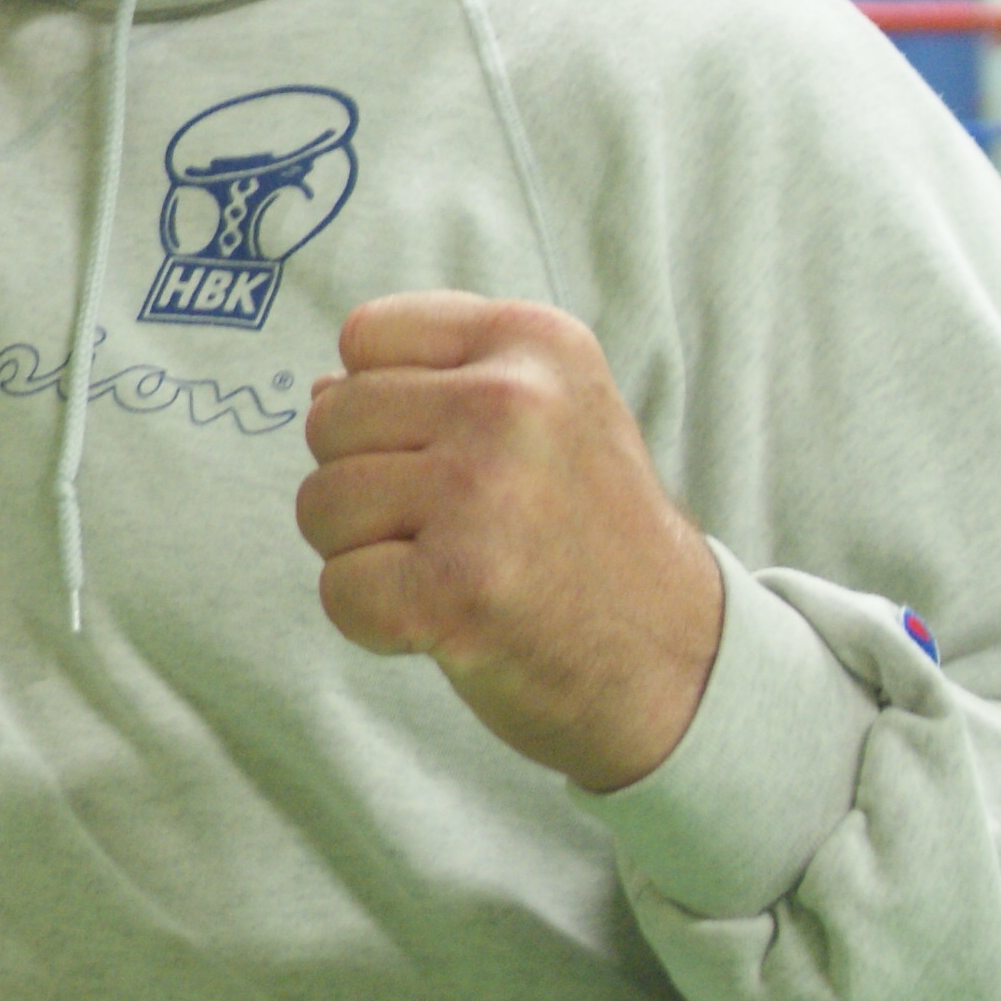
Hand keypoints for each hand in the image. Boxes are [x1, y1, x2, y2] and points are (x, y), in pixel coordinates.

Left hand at [295, 293, 722, 792]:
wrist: (680, 664)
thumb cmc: (586, 537)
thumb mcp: (546, 420)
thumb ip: (434, 387)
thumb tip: (319, 389)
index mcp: (534, 343)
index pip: (365, 336)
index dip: (379, 405)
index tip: (446, 453)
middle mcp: (512, 403)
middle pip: (330, 420)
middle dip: (364, 483)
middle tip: (451, 527)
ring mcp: (484, 494)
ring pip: (320, 503)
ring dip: (363, 552)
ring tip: (452, 569)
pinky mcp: (457, 588)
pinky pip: (337, 588)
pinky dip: (372, 620)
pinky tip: (443, 621)